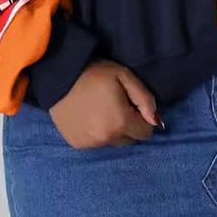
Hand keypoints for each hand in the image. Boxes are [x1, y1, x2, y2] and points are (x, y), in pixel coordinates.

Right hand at [48, 58, 163, 149]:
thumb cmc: (94, 73)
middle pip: (129, 139)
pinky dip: (96, 132)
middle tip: (117, 106)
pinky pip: (96, 143)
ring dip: (112, 130)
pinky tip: (89, 116)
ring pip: (112, 142)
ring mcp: (90, 143)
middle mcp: (106, 138)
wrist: (59, 76)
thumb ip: (145, 99)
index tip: (132, 105)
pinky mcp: (77, 144)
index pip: (146, 133)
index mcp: (121, 122)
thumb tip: (156, 120)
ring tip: (101, 110)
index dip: (142, 118)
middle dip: (128, 125)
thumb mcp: (124, 77)